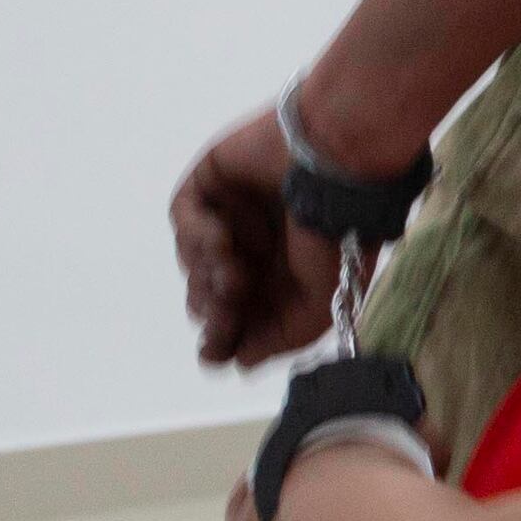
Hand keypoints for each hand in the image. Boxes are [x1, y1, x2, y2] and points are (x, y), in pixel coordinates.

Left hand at [173, 107, 345, 367]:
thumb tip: (241, 361)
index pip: (240, 319)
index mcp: (283, 277)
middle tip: (228, 308)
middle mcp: (256, 248)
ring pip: (193, 264)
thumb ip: (281, 336)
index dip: (223, 339)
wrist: (338, 159)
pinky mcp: (210, 182)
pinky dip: (195, 236)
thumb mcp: (320, 301)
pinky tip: (221, 237)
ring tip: (234, 268)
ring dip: (207, 274)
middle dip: (214, 310)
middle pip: (209, 296)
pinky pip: (182, 220)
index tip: (215, 354)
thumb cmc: (338, 229)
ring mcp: (231, 214)